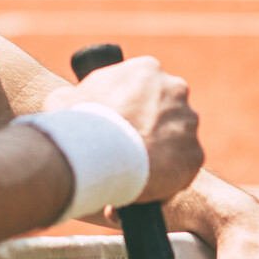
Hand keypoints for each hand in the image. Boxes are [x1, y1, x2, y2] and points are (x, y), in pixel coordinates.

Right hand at [57, 56, 202, 204]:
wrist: (97, 152)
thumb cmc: (77, 123)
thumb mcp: (64, 99)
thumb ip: (75, 96)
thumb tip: (69, 99)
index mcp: (147, 69)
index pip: (145, 87)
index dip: (131, 107)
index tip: (120, 123)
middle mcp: (175, 90)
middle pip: (167, 110)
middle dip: (151, 128)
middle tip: (128, 148)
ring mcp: (188, 123)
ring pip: (177, 141)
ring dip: (161, 154)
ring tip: (134, 173)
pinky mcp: (194, 155)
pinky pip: (182, 169)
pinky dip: (167, 180)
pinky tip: (145, 189)